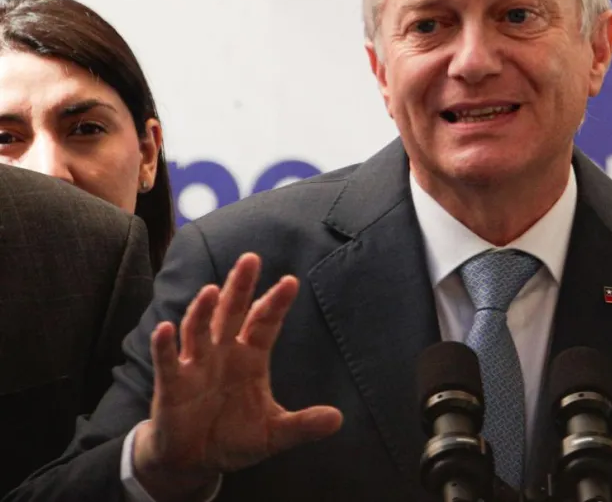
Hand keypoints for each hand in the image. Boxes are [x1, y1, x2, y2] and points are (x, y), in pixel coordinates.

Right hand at [133, 253, 342, 498]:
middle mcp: (223, 353)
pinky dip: (165, 345)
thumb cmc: (233, 438)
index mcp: (250, 358)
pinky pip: (168, 361)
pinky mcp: (172, 384)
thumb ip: (303, 425)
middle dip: (240, 287)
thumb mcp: (274, 434)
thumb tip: (339, 419)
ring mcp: (196, 366)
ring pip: (199, 329)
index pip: (265, 323)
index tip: (291, 281)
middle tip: (250, 259)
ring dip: (203, 310)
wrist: (193, 462)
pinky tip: (165, 328)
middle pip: (232, 313)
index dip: (276, 303)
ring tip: (211, 290)